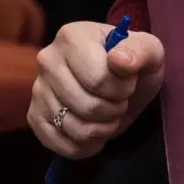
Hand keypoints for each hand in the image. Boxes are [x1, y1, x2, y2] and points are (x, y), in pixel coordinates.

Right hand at [29, 21, 167, 160]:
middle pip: (86, 107)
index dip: (121, 90)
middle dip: (113, 111)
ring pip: (74, 129)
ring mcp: (37, 89)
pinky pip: (59, 145)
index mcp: (71, 37)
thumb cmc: (133, 63)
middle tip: (119, 101)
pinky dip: (84, 147)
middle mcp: (47, 60)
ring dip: (102, 130)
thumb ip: (139, 51)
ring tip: (107, 115)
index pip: (97, 80)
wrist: (119, 80)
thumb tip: (119, 61)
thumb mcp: (148, 51)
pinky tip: (94, 132)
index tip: (128, 83)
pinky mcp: (34, 116)